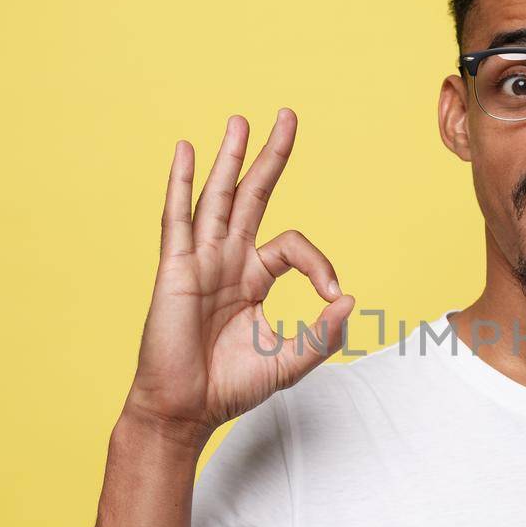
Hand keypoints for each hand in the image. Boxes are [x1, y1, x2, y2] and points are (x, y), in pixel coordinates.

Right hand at [122, 109, 354, 447]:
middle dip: (270, 157)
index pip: (292, 246)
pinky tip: (187, 151)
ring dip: (230, 158)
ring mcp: (200, 261)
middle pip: (252, 196)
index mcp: (253, 279)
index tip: (332, 294)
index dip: (319, 263)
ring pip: (218, 198)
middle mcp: (227, 261)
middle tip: (287, 116)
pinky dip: (182, 184)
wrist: (185, 410)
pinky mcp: (176, 270)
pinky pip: (178, 219)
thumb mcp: (290, 361)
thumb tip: (349, 300)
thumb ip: (323, 334)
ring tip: (241, 120)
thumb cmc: (230, 387)